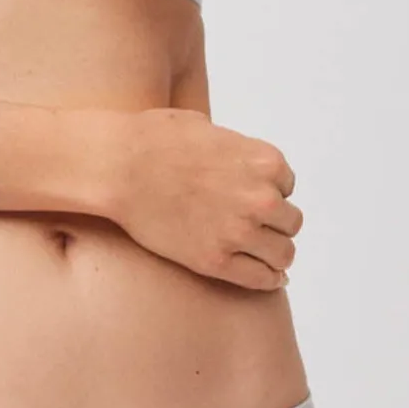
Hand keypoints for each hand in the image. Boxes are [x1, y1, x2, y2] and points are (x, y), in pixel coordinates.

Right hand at [104, 105, 300, 290]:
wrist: (118, 166)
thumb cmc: (154, 139)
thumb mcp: (209, 127)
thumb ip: (236, 149)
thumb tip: (239, 163)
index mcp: (264, 162)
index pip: (287, 186)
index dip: (269, 191)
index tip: (248, 195)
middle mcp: (260, 198)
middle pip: (290, 221)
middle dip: (274, 223)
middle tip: (253, 225)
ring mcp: (239, 232)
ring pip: (284, 254)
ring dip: (274, 253)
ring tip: (261, 254)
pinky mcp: (215, 260)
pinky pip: (261, 279)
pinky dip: (270, 280)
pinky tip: (269, 278)